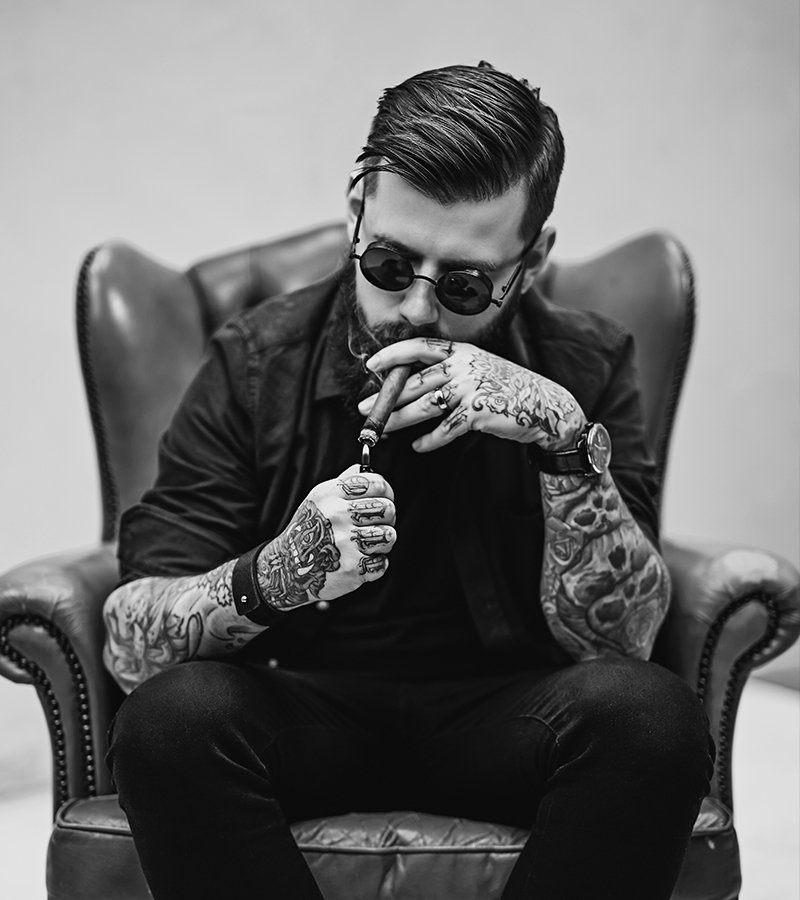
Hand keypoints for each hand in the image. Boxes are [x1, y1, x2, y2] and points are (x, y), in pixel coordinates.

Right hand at [256, 465, 396, 609]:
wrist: (287, 568)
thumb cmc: (308, 530)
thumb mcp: (318, 499)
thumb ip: (343, 481)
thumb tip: (363, 468)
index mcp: (330, 494)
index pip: (376, 483)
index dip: (386, 491)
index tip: (384, 497)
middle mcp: (336, 515)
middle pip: (386, 508)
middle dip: (386, 516)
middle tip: (374, 523)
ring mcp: (344, 543)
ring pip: (389, 535)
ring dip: (382, 541)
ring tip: (367, 543)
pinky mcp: (352, 568)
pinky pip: (382, 562)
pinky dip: (375, 564)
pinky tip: (359, 561)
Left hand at [357, 338, 585, 452]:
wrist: (545, 405)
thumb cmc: (508, 388)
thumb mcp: (480, 368)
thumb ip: (450, 371)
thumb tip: (411, 384)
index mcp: (462, 351)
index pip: (420, 347)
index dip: (393, 355)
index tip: (372, 365)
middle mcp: (464, 366)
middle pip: (415, 381)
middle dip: (386, 396)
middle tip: (364, 408)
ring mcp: (471, 388)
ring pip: (424, 406)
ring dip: (399, 420)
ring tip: (382, 431)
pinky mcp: (478, 412)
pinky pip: (445, 429)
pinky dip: (429, 440)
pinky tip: (418, 446)